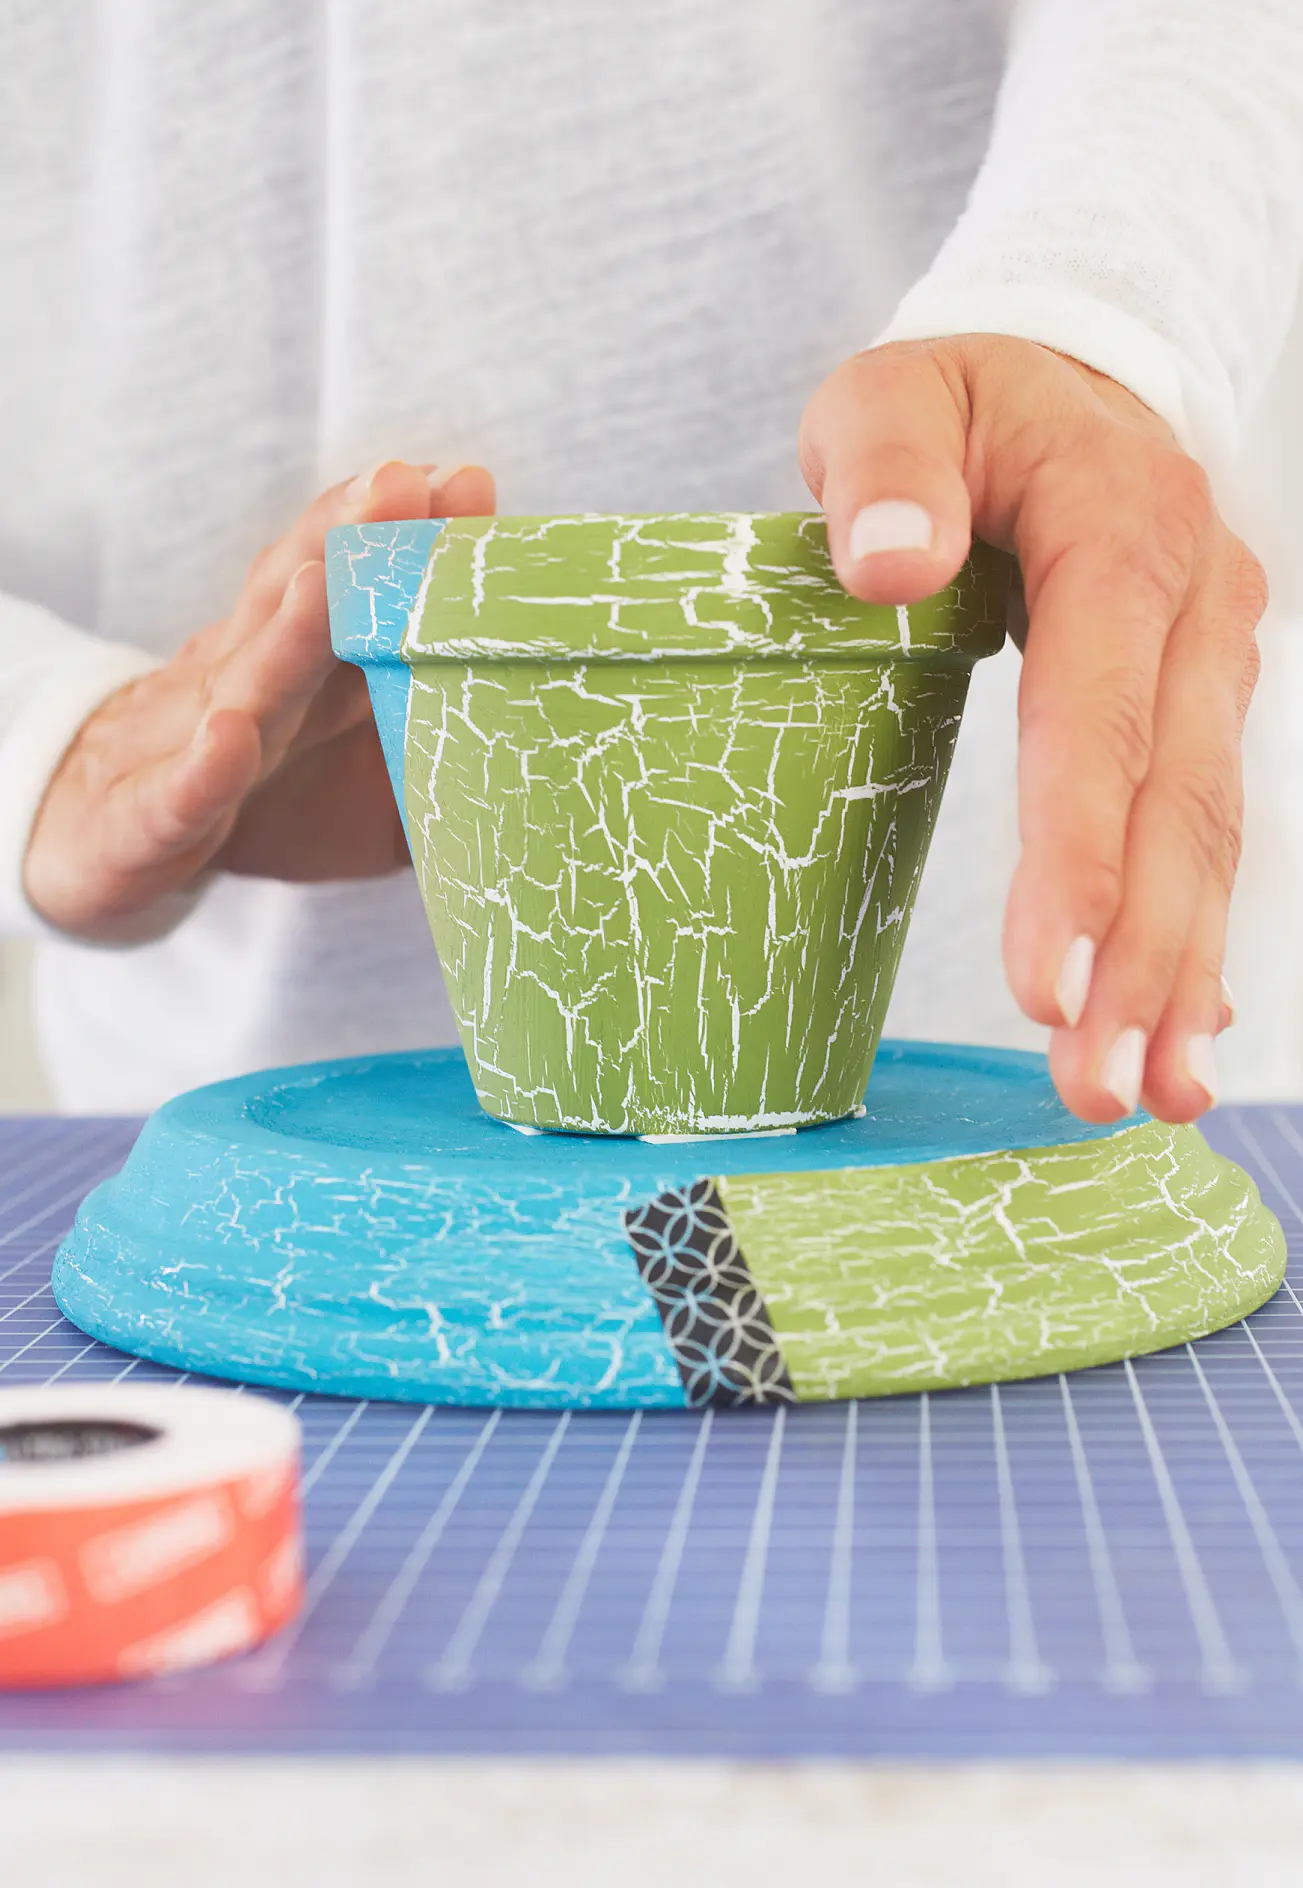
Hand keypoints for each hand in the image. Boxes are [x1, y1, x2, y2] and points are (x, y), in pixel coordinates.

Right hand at [23, 460, 495, 941]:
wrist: (103, 848)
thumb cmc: (250, 797)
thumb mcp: (361, 779)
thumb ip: (439, 753)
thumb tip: (545, 746)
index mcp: (301, 668)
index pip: (355, 589)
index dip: (404, 540)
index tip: (466, 485)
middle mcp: (244, 684)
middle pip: (294, 601)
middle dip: (349, 539)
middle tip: (405, 481)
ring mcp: (188, 745)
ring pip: (238, 681)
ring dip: (283, 630)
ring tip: (323, 582)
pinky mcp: (147, 820)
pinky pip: (178, 793)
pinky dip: (202, 766)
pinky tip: (229, 737)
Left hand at [800, 335, 1261, 1124]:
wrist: (1080, 377)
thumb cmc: (964, 402)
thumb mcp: (896, 393)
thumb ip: (886, 462)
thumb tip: (882, 562)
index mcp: (1120, 532)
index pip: (1100, 712)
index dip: (1078, 853)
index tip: (1049, 980)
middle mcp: (1196, 609)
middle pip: (1173, 802)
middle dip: (1138, 957)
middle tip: (1094, 1083)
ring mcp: (1216, 661)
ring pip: (1208, 834)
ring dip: (1179, 972)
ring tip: (1149, 1095)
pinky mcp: (1207, 703)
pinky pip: (1209, 829)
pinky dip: (1196, 936)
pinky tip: (1183, 1036)